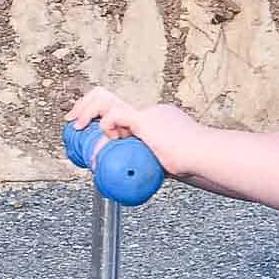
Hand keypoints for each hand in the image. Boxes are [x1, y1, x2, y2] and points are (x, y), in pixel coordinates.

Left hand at [64, 88, 204, 178]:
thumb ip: (159, 166)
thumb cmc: (197, 164)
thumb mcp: (171, 165)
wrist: (206, 159)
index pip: (124, 113)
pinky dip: (105, 127)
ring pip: (106, 100)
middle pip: (109, 98)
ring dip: (86, 111)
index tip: (91, 132)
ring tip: (76, 125)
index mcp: (156, 120)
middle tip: (72, 120)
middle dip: (85, 106)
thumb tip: (152, 181)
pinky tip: (104, 138)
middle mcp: (150, 112)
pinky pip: (115, 117)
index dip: (103, 120)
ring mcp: (148, 114)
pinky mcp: (145, 121)